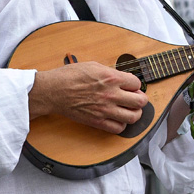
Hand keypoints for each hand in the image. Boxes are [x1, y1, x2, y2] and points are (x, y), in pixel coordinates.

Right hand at [30, 61, 148, 133]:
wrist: (53, 91)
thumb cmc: (68, 76)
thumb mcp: (92, 66)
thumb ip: (110, 73)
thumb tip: (121, 79)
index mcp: (111, 77)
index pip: (137, 83)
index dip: (135, 85)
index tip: (131, 86)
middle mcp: (111, 94)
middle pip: (140, 101)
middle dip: (140, 99)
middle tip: (135, 98)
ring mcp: (105, 109)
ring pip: (133, 116)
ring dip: (134, 113)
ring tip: (129, 110)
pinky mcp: (98, 121)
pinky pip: (118, 128)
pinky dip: (121, 125)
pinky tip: (117, 119)